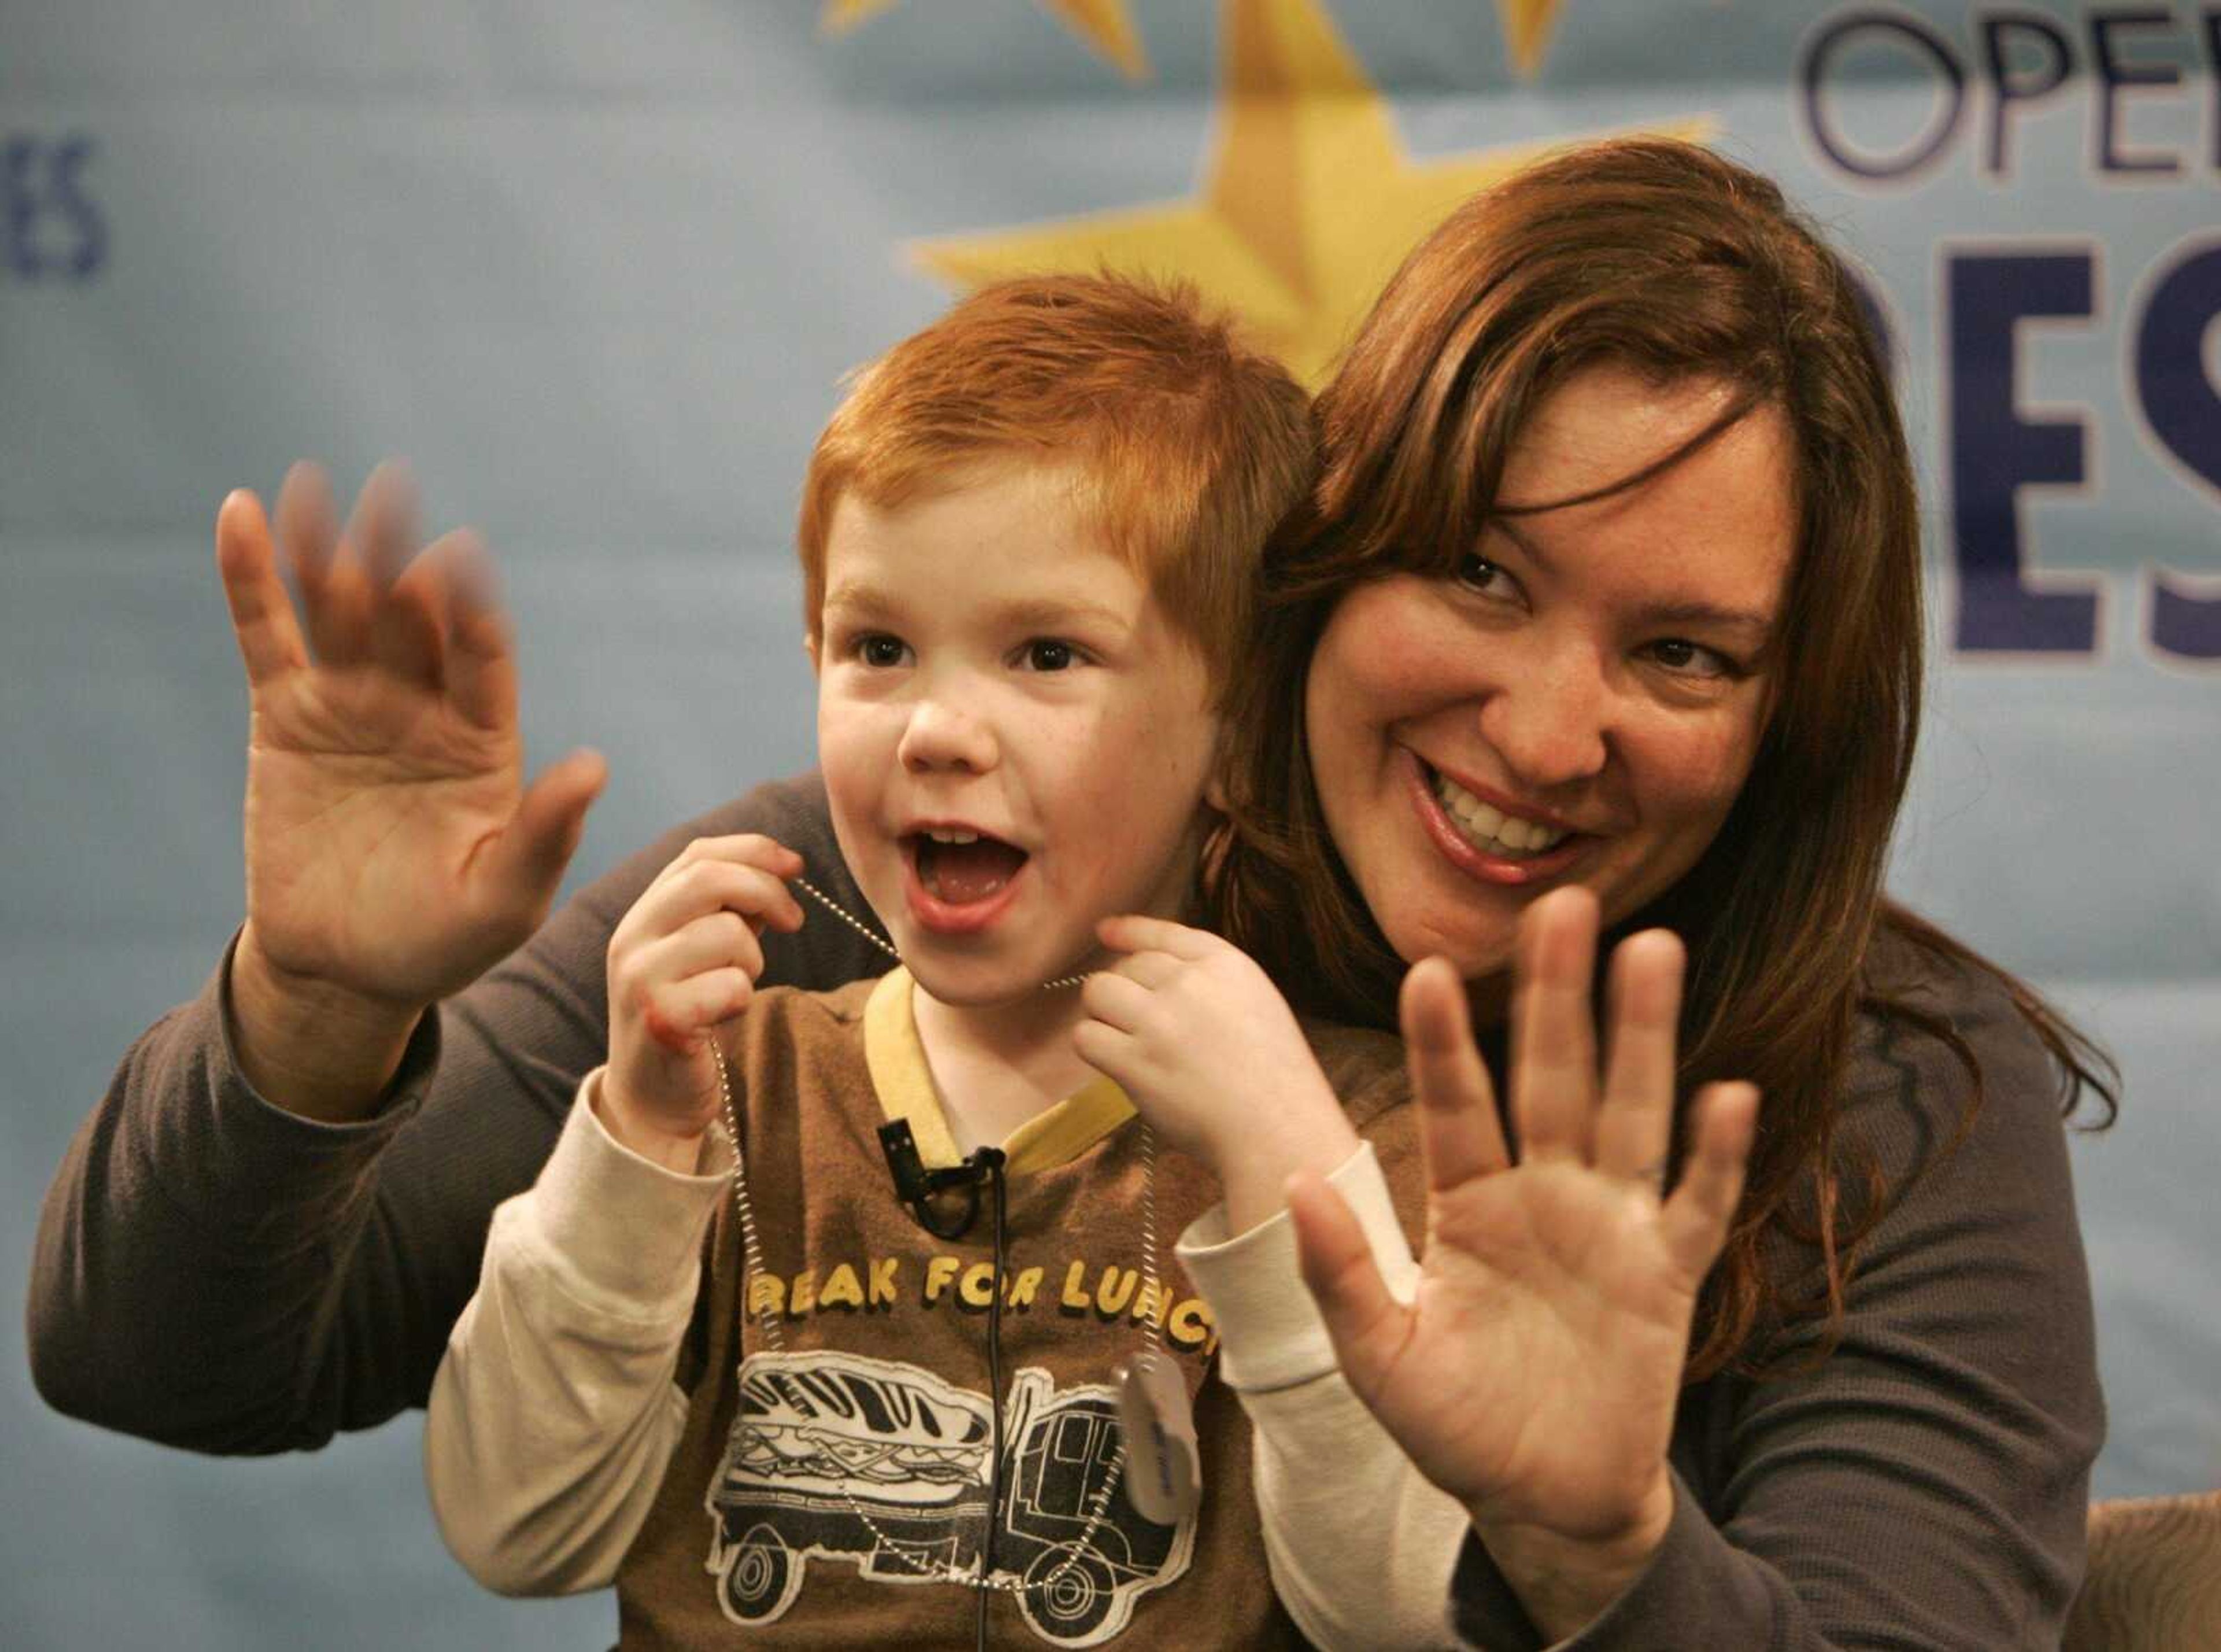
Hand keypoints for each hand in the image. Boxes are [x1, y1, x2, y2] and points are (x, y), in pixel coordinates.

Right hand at [223, 462, 605, 1014]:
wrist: (346, 970)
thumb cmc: (440, 938)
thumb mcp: (504, 899)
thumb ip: (545, 833)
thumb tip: (593, 765)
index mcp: (484, 737)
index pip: (482, 658)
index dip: (470, 610)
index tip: (458, 561)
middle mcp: (422, 704)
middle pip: (411, 619)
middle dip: (400, 560)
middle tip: (392, 494)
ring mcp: (353, 703)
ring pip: (340, 612)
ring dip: (327, 550)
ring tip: (314, 487)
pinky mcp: (287, 715)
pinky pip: (267, 637)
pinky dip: (251, 578)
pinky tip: (240, 515)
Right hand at [602, 834, 805, 1167]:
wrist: (651, 1098)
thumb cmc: (688, 1018)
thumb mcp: (698, 953)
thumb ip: (726, 910)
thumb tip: (778, 869)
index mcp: (642, 915)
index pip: (697, 854)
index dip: (753, 850)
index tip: (796, 866)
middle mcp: (631, 939)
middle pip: (710, 879)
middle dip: (766, 892)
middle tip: (793, 921)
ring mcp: (640, 979)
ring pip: (728, 933)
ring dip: (753, 959)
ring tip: (738, 984)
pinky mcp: (662, 1020)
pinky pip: (732, 985)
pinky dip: (743, 997)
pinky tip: (725, 1015)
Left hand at [1075, 915, 1358, 1229]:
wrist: (1277, 1129)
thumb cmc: (1275, 1080)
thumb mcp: (1258, 1004)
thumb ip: (1212, 984)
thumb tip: (1153, 976)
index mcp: (1225, 964)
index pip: (1164, 933)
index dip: (1129, 930)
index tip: (1105, 931)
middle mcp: (1189, 983)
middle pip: (1128, 965)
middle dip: (1125, 991)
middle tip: (1140, 1026)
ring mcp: (1159, 1020)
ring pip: (1098, 992)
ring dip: (1103, 1015)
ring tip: (1125, 1042)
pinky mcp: (1135, 1060)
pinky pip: (1086, 1037)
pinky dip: (1094, 1048)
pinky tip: (1115, 1063)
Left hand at [1287, 888, 1756, 1629]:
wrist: (1544, 1500)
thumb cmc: (1456, 1425)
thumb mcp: (1382, 1359)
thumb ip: (1342, 1275)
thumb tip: (1296, 1185)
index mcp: (1470, 1203)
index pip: (1455, 1104)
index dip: (1442, 1042)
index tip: (1425, 968)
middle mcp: (1544, 1193)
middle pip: (1552, 1076)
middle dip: (1557, 994)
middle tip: (1566, 903)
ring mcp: (1612, 1227)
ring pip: (1631, 1111)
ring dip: (1643, 1035)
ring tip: (1651, 949)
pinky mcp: (1668, 1275)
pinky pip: (1696, 1204)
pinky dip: (1715, 1155)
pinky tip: (1729, 1092)